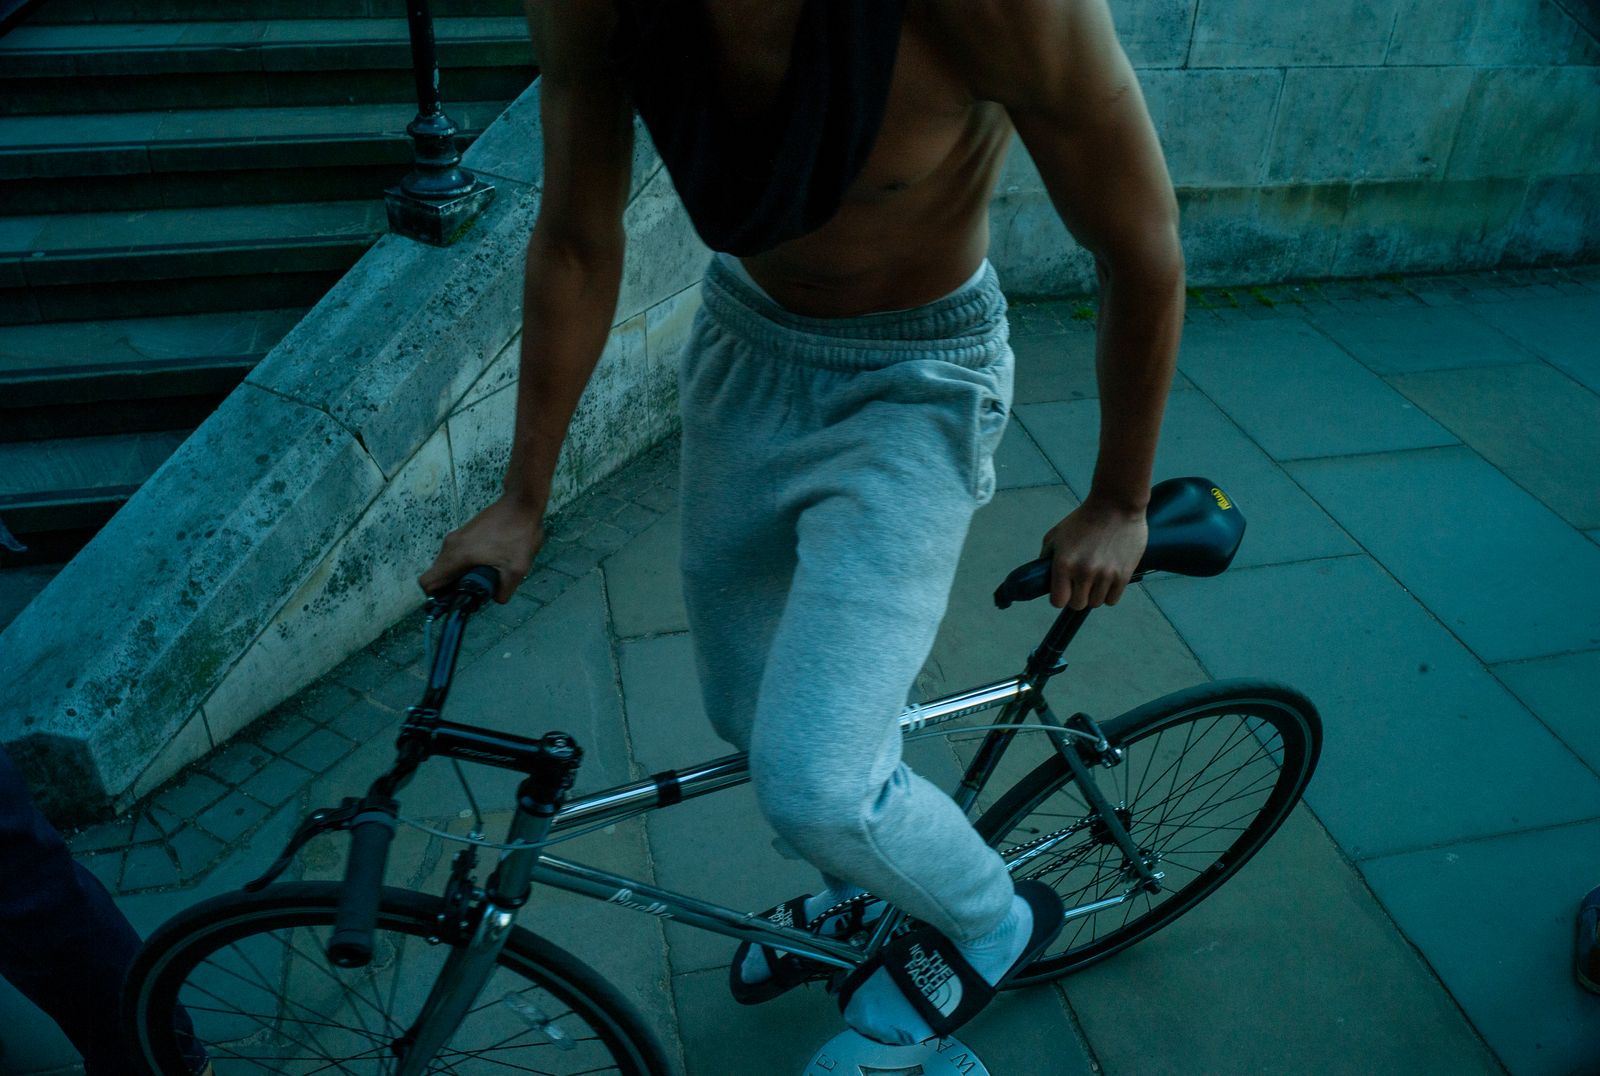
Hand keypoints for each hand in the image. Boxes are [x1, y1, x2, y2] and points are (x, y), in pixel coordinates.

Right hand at [419, 496, 544, 603]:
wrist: (521, 503)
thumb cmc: (518, 534)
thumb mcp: (516, 569)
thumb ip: (503, 591)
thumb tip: (495, 599)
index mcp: (456, 556)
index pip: (427, 583)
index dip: (437, 597)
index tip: (456, 600)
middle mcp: (449, 546)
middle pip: (437, 576)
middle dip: (452, 588)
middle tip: (476, 591)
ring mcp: (456, 537)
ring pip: (448, 566)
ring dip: (461, 576)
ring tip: (485, 576)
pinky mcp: (464, 533)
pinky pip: (456, 556)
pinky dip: (466, 565)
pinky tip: (489, 563)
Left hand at [1039, 497, 1147, 609]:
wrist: (1116, 504)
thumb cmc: (1084, 519)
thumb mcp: (1056, 534)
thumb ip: (1046, 557)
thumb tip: (1043, 577)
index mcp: (1064, 563)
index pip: (1058, 601)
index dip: (1060, 597)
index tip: (1064, 590)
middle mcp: (1084, 572)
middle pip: (1077, 605)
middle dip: (1077, 596)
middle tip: (1080, 584)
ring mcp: (1105, 575)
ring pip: (1096, 603)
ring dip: (1094, 594)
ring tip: (1095, 579)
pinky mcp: (1123, 575)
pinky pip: (1113, 599)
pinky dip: (1109, 593)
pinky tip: (1107, 580)